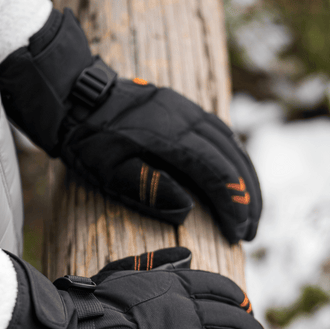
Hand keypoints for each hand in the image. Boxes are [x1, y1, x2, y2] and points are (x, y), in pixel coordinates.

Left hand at [0, 9, 261, 242]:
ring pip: (231, 143)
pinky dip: (234, 157)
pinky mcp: (184, 107)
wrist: (77, 96)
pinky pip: (220, 132)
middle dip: (247, 197)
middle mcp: (185, 118)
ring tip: (252, 208)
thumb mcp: (107, 171)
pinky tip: (237, 175)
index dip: (233, 204)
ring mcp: (186, 109)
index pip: (215, 173)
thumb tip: (188, 208)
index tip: (240, 232)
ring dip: (246, 177)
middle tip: (251, 229)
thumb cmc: (88, 140)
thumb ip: (147, 188)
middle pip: (231, 159)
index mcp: (168, 137)